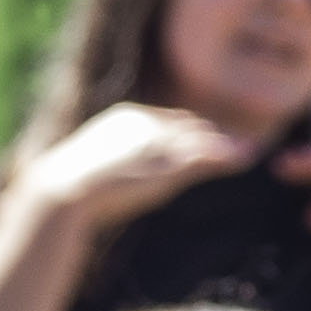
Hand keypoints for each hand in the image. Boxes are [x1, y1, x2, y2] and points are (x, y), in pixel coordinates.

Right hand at [16, 103, 256, 233]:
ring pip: (200, 138)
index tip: (209, 141)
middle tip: (240, 145)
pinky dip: (226, 155)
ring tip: (249, 151)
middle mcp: (143, 121)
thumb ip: (113, 168)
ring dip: (226, 145)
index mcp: (124, 118)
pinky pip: (204, 154)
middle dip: (213, 135)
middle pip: (188, 125)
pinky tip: (244, 158)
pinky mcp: (166, 161)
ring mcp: (156, 140)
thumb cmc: (70, 190)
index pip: (168, 121)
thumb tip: (113, 181)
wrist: (61, 193)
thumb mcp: (97, 173)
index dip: (190, 132)